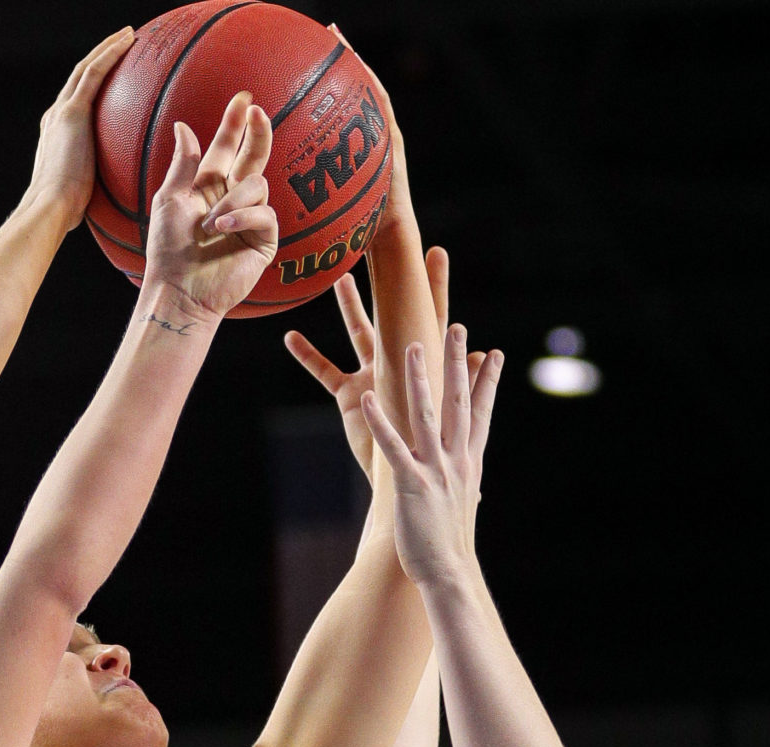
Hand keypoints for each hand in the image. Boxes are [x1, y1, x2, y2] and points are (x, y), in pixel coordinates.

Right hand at [23, 28, 134, 230]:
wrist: (49, 207)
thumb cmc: (66, 212)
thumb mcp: (84, 192)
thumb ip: (99, 184)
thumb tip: (121, 198)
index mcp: (58, 134)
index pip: (78, 100)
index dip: (95, 83)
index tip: (114, 75)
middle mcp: (56, 117)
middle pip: (81, 77)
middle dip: (101, 57)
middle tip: (124, 43)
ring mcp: (62, 111)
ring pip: (87, 68)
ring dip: (108, 48)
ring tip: (130, 35)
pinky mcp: (72, 111)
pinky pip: (94, 73)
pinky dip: (110, 53)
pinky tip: (129, 42)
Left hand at [143, 93, 277, 323]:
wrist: (180, 289)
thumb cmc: (168, 249)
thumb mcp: (170, 200)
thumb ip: (182, 164)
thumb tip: (184, 127)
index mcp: (208, 187)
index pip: (226, 148)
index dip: (234, 124)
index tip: (243, 99)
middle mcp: (232, 199)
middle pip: (254, 157)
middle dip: (258, 133)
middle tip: (258, 113)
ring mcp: (250, 218)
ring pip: (255, 185)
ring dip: (232, 201)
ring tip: (211, 225)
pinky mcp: (264, 239)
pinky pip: (264, 213)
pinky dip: (243, 217)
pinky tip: (223, 229)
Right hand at [287, 246, 485, 479]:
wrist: (404, 480)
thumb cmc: (430, 448)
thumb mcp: (443, 409)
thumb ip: (458, 378)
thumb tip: (480, 352)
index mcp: (427, 364)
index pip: (434, 314)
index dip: (435, 285)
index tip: (435, 251)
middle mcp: (400, 361)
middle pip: (395, 311)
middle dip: (391, 280)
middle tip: (381, 244)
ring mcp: (374, 374)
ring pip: (359, 331)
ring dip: (349, 306)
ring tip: (338, 277)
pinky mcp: (351, 394)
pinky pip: (325, 370)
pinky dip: (308, 355)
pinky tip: (289, 335)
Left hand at [360, 325, 503, 588]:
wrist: (449, 572)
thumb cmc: (449, 541)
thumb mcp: (460, 501)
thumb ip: (460, 478)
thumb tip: (465, 470)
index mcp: (470, 463)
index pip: (482, 414)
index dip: (487, 382)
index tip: (495, 353)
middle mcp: (457, 460)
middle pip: (460, 402)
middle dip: (459, 363)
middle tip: (460, 328)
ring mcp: (436, 470)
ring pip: (427, 415)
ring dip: (421, 379)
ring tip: (414, 345)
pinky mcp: (412, 485)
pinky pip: (394, 447)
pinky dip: (381, 422)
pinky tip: (367, 398)